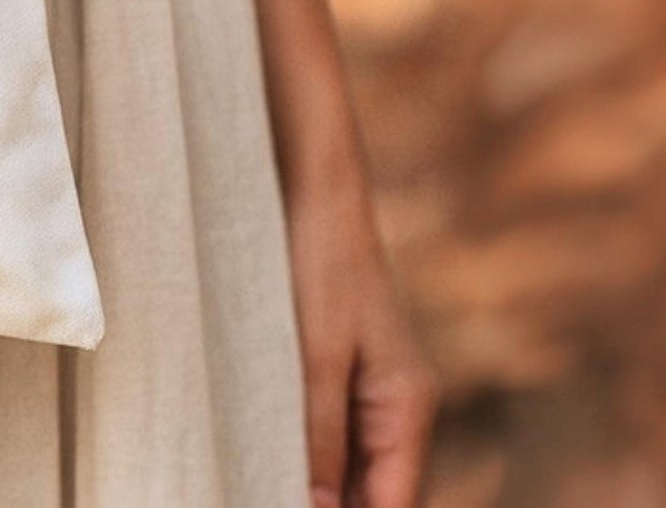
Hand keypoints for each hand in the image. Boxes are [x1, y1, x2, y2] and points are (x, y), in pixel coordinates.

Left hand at [287, 172, 437, 506]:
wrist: (317, 190)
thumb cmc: (322, 263)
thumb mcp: (316, 353)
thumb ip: (319, 433)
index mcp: (408, 408)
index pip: (396, 503)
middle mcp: (399, 406)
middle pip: (375, 489)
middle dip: (331, 504)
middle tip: (261, 492)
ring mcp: (373, 387)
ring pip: (351, 463)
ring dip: (315, 482)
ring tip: (258, 479)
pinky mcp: (344, 367)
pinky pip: (333, 428)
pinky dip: (306, 448)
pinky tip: (265, 451)